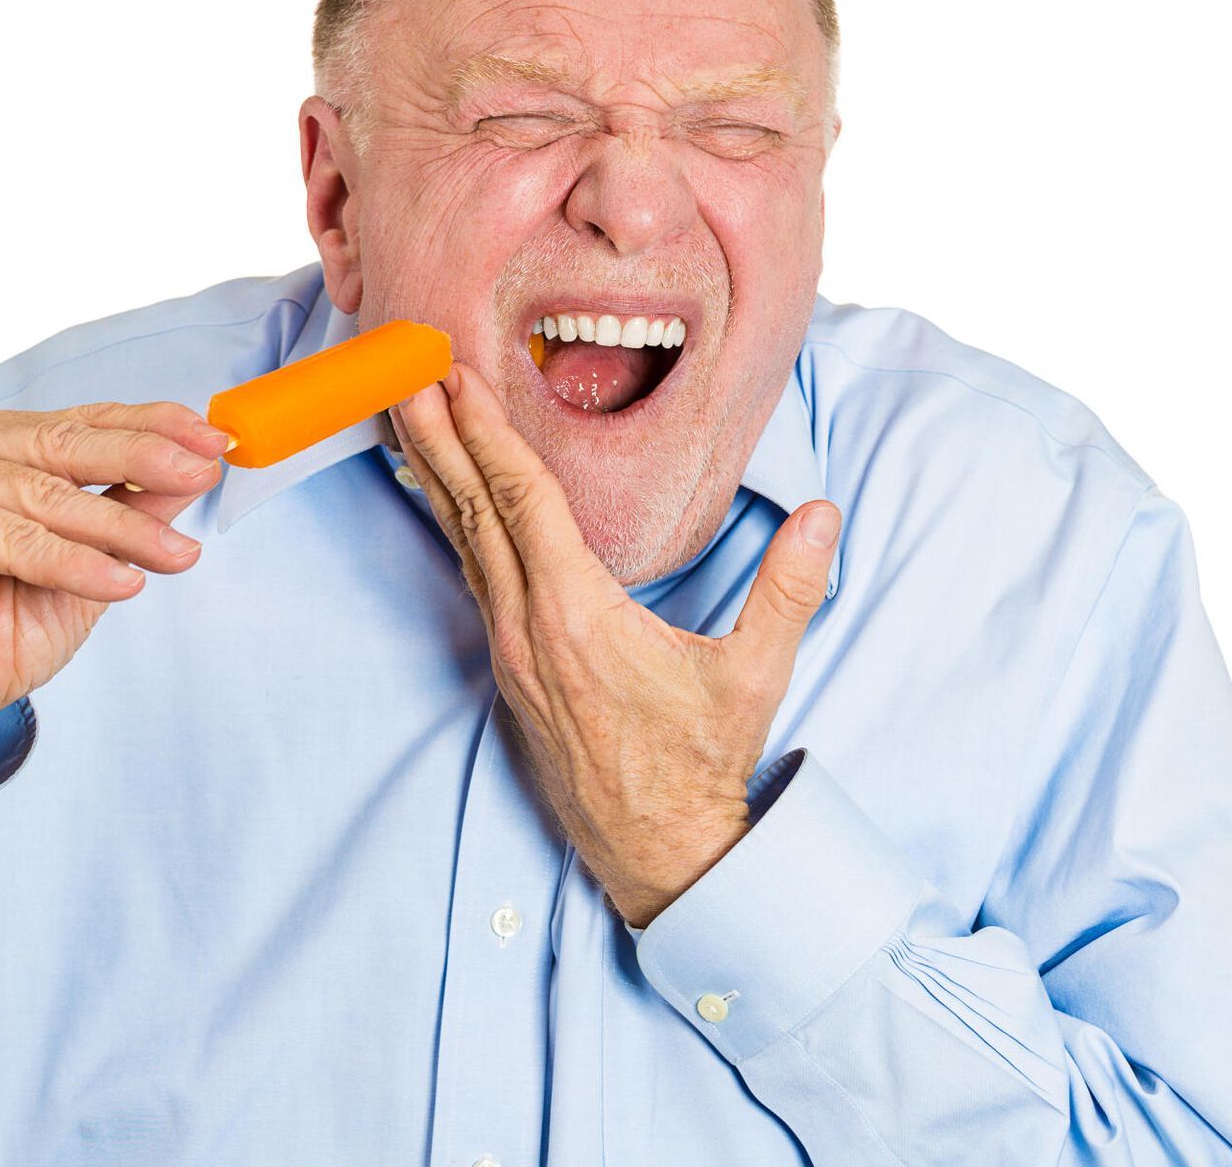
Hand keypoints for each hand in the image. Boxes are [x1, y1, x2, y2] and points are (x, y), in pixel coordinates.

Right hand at [0, 401, 230, 765]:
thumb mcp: (91, 560)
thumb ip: (133, 510)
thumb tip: (194, 470)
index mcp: (4, 440)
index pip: (87, 422)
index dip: (154, 427)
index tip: (212, 441)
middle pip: (70, 446)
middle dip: (146, 460)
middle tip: (201, 474)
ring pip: (50, 498)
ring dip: (124, 529)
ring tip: (176, 554)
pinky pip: (17, 539)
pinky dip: (74, 564)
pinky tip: (120, 583)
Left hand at [390, 362, 839, 928]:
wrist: (660, 853)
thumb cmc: (702, 762)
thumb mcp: (755, 673)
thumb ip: (788, 588)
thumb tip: (823, 514)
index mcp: (578, 615)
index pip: (522, 503)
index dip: (489, 435)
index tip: (458, 382)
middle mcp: (528, 628)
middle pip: (473, 513)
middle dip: (440, 439)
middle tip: (409, 377)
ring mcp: (509, 654)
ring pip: (463, 546)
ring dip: (437, 478)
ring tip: (411, 423)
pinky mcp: (508, 674)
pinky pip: (473, 582)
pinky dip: (455, 529)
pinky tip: (448, 506)